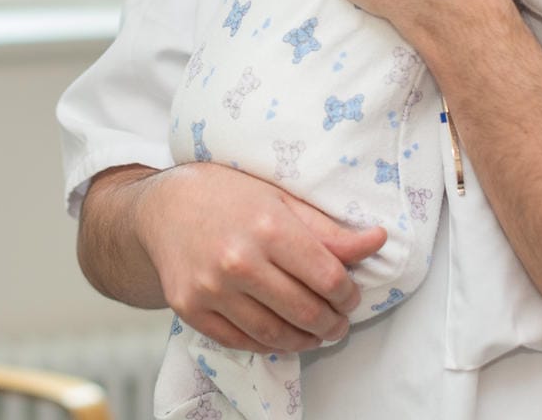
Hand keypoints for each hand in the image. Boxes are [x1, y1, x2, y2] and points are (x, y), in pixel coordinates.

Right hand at [135, 162, 385, 353]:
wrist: (162, 208)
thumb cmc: (227, 196)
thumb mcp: (280, 199)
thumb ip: (327, 228)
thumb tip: (378, 240)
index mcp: (269, 226)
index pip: (328, 278)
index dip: (349, 294)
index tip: (351, 295)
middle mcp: (239, 260)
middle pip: (305, 311)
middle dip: (332, 323)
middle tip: (339, 322)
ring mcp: (211, 288)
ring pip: (275, 334)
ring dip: (305, 340)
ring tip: (316, 334)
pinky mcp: (190, 308)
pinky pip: (240, 341)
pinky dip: (267, 345)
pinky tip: (281, 336)